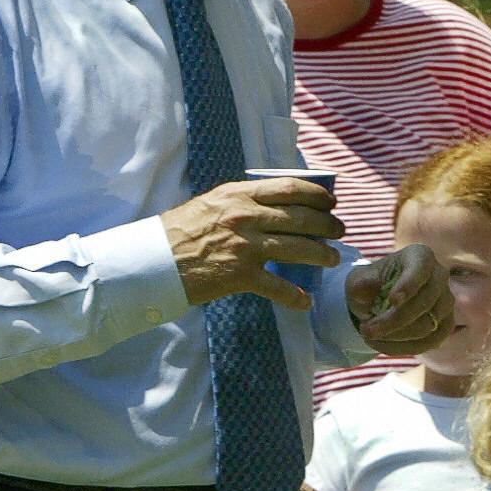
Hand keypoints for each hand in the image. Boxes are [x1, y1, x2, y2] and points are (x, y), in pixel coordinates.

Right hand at [163, 176, 342, 307]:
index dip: (317, 195)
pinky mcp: (240, 276)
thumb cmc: (179, 231)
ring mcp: (244, 247)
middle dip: (328, 225)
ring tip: (331, 258)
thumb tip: (278, 203)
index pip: (289, 188)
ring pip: (298, 248)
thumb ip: (243, 201)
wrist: (151, 260)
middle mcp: (245, 217)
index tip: (330, 202)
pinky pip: (278, 287)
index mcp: (238, 195)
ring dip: (322, 254)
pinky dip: (296, 296)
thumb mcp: (212, 203)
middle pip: (301, 218)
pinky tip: (306, 302)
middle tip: (339, 231)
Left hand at [346, 244, 452, 351]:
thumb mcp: (359, 280)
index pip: (421, 269)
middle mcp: (440, 276)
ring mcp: (446, 301)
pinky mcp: (446, 324)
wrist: (378, 300)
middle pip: (424, 303)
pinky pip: (430, 341)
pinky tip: (383, 346)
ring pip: (427, 325)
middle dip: (393, 320)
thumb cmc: (371, 284)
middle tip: (366, 330)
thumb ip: (361, 282)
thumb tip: (364, 285)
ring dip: (396, 336)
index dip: (409, 285)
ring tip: (370, 336)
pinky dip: (405, 347)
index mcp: (420, 256)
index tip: (392, 300)